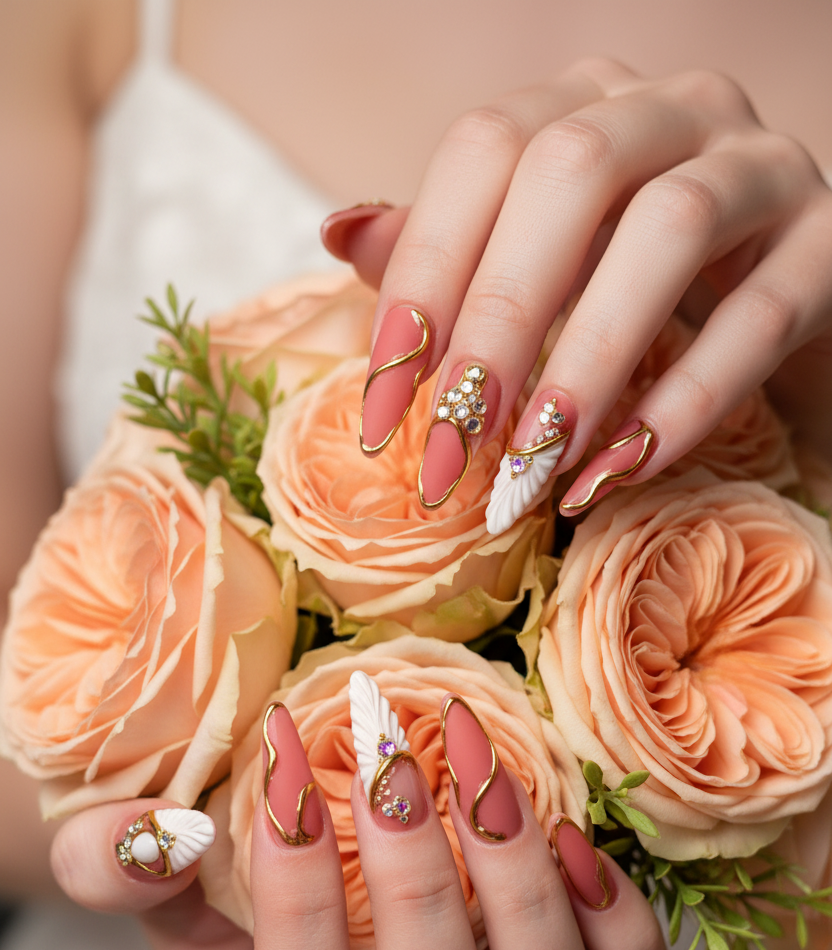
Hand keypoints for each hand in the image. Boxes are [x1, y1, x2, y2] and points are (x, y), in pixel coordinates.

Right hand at [50, 695, 670, 949]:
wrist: (331, 875)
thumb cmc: (239, 880)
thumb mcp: (159, 879)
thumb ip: (118, 870)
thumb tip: (153, 836)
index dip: (297, 898)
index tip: (288, 760)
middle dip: (419, 884)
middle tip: (392, 752)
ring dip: (526, 895)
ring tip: (486, 779)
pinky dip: (620, 926)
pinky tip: (574, 834)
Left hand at [323, 59, 831, 523]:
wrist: (783, 307)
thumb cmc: (638, 290)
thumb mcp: (539, 267)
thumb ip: (450, 250)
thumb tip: (341, 232)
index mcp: (586, 103)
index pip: (484, 149)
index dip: (422, 274)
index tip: (382, 407)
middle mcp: (676, 107)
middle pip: (572, 169)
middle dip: (499, 318)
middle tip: (454, 445)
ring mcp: (764, 165)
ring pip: (671, 228)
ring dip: (588, 358)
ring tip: (534, 464)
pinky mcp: (830, 243)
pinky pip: (759, 316)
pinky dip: (683, 401)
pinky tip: (617, 471)